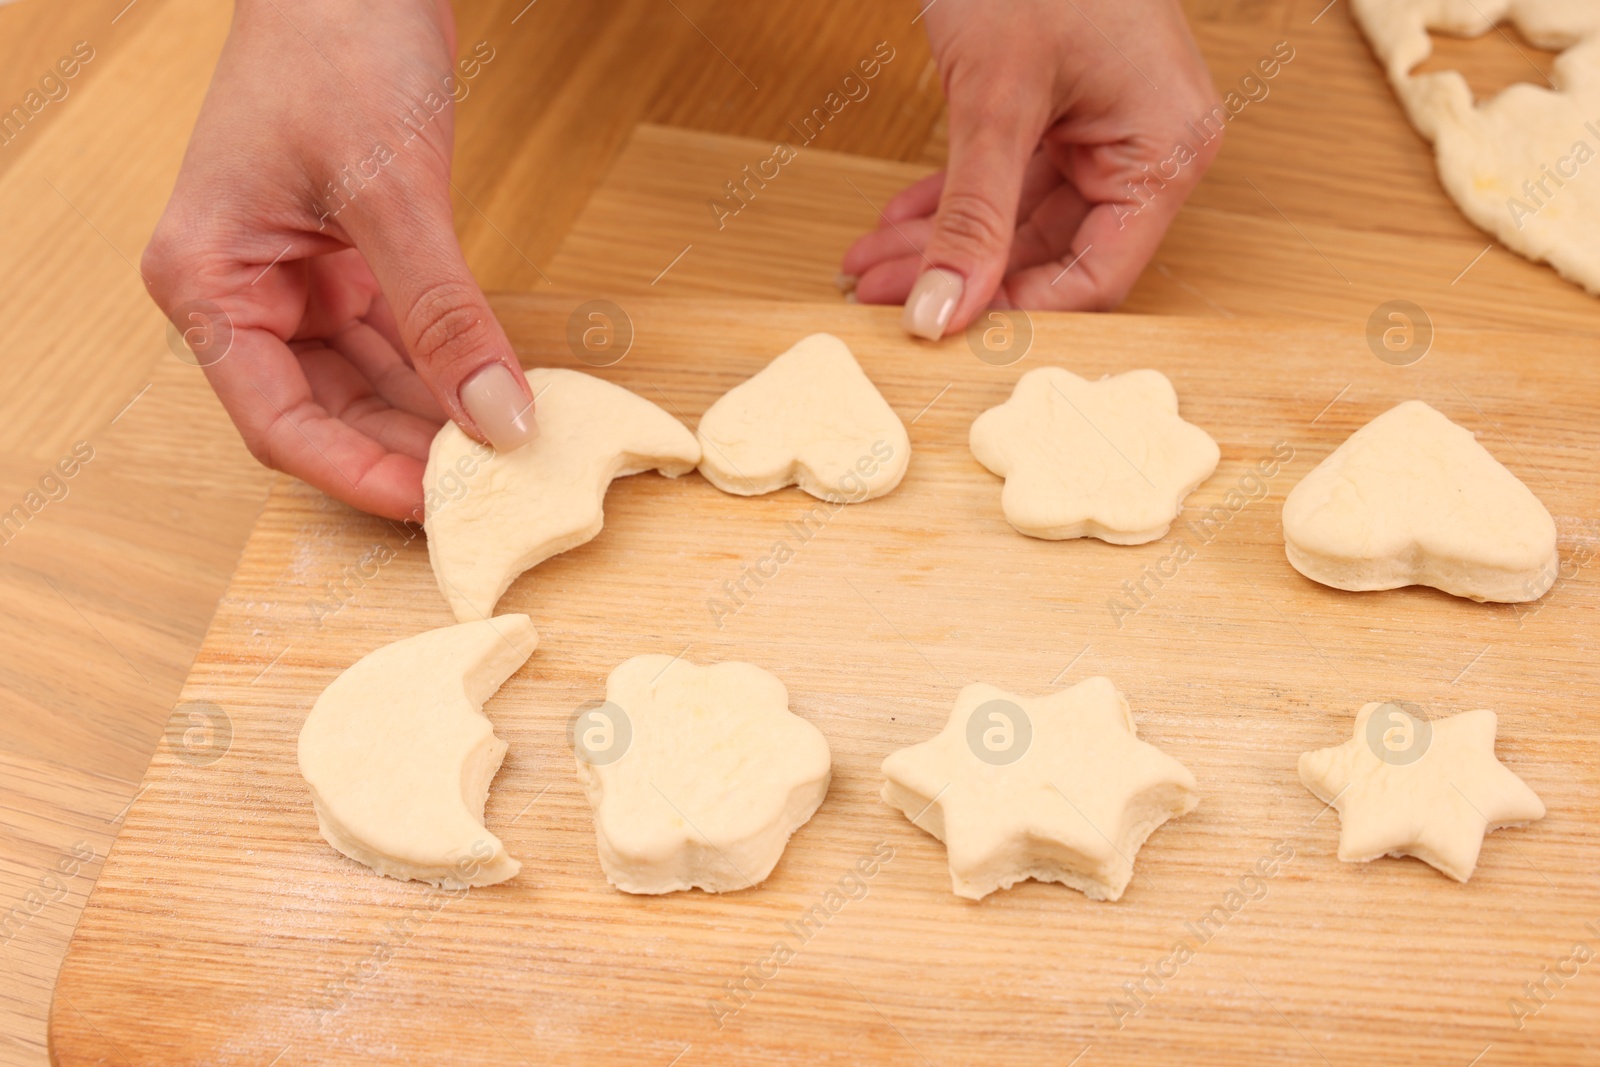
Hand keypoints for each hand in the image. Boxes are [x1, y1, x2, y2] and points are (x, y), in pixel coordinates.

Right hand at [142, 0, 534, 521]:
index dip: (358, 475)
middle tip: (490, 490)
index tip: (436, 507)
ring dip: (433, 420)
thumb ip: (444, 315)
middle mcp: (245, 293)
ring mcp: (299, 282)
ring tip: (505, 455)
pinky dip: (446, 372)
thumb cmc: (334, 43)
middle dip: (407, 452)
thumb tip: (498, 417)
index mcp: (209, 282)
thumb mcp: (392, 192)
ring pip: (369, 388)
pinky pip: (398, 344)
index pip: (280, 422)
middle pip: (327, 415)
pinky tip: (497, 398)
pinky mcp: (351, 266)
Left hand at [842, 0, 1221, 337]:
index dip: (1017, 312)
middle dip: (957, 275)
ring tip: (869, 267)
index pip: (1099, 277)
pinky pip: (1005, 182)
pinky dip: (949, 203)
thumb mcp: (995, 100)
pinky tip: (894, 227)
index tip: (943, 327)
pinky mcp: (1060, 114)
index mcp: (1166, 150)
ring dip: (941, 245)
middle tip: (879, 296)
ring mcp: (1103, 131)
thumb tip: (944, 311)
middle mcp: (1146, 148)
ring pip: (1017, 224)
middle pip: (1051, 255)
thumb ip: (971, 216)